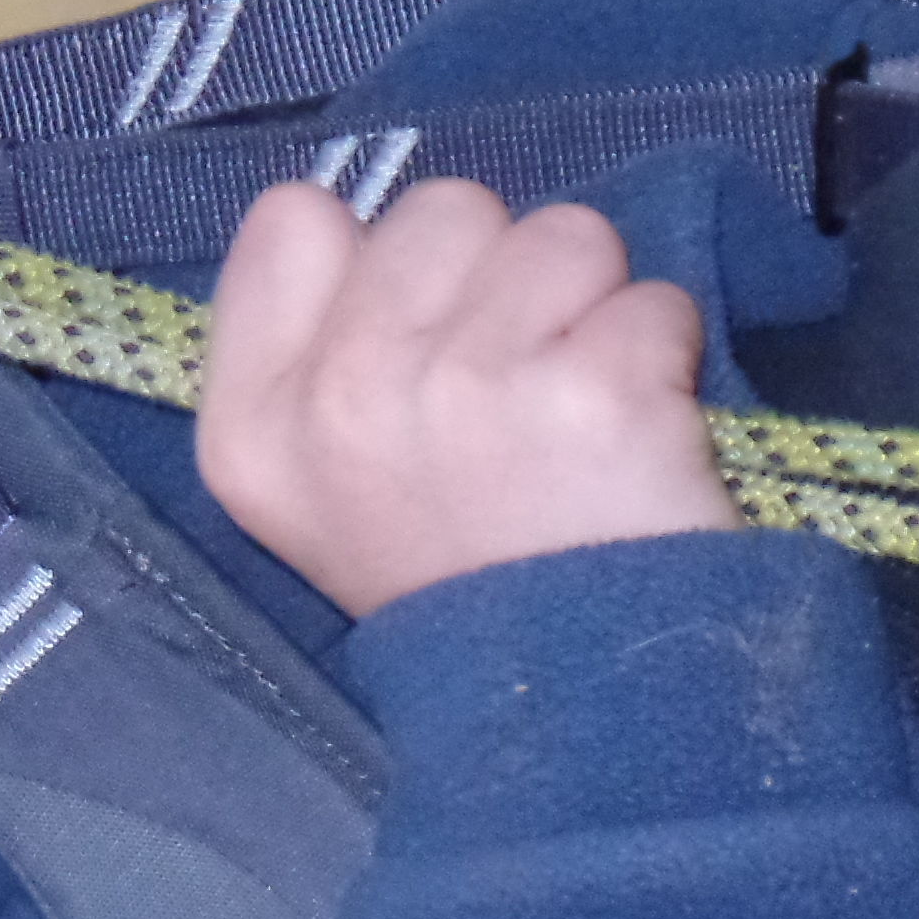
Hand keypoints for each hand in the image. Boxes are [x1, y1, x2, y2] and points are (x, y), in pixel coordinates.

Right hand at [195, 178, 741, 619]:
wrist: (570, 709)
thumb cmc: (451, 579)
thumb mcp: (315, 491)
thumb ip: (315, 353)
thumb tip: (376, 230)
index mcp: (254, 426)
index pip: (293, 220)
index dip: (374, 261)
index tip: (416, 340)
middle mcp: (342, 397)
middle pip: (440, 209)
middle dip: (496, 275)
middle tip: (512, 391)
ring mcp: (467, 392)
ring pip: (561, 232)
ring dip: (591, 307)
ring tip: (577, 411)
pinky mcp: (593, 394)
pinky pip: (652, 300)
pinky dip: (663, 360)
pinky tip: (635, 440)